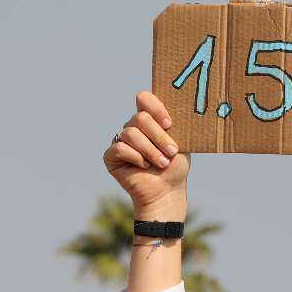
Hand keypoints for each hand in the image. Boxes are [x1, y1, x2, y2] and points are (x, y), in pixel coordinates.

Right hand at [104, 92, 189, 220]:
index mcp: (149, 120)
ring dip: (150, 150)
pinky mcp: (110, 157)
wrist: (166, 192)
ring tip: (161, 163)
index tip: (169, 124)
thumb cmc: (175, 167)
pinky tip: (143, 167)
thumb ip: (174, 122)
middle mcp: (133, 128)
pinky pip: (120, 148)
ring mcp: (120, 141)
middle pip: (140, 117)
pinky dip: (135, 157)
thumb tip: (178, 103)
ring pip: (131, 133)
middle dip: (158, 136)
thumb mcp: (180, 141)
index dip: (155, 108)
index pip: (144, 99)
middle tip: (171, 152)